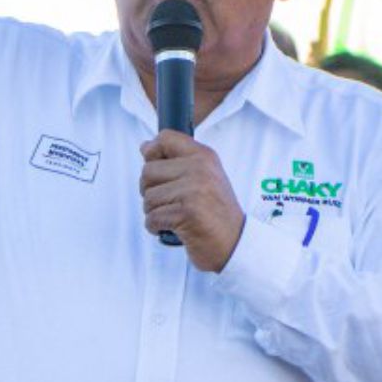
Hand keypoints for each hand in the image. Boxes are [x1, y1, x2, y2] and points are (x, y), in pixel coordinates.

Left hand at [139, 132, 245, 272]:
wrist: (235, 244)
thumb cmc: (216, 213)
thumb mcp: (205, 178)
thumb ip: (177, 161)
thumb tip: (145, 146)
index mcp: (204, 156)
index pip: (166, 138)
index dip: (153, 153)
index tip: (160, 171)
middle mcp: (200, 169)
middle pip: (148, 171)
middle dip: (151, 191)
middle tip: (171, 202)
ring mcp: (194, 190)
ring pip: (148, 197)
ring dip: (156, 212)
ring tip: (176, 216)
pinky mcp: (186, 213)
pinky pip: (152, 218)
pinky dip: (157, 228)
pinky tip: (174, 228)